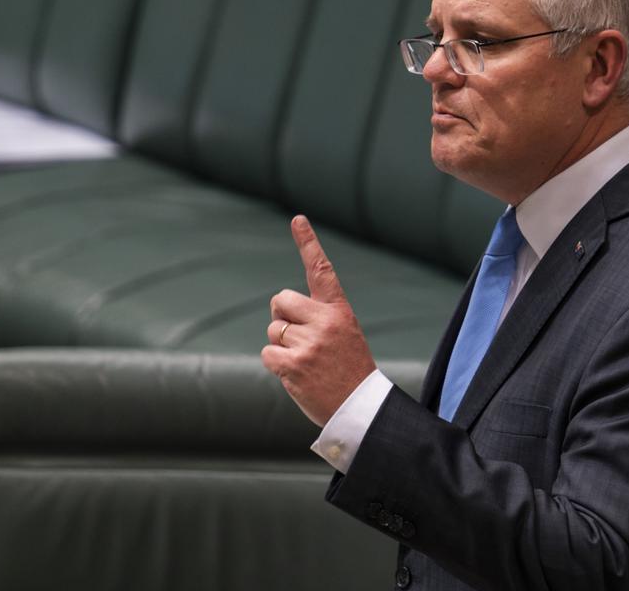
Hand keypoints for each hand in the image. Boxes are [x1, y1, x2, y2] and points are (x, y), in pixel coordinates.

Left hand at [261, 215, 375, 426]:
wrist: (361, 408)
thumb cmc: (349, 370)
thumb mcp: (344, 334)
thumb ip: (318, 316)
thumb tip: (280, 306)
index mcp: (340, 311)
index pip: (322, 271)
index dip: (308, 243)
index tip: (298, 219)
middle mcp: (325, 322)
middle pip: (280, 300)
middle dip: (283, 316)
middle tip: (301, 338)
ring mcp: (309, 344)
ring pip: (274, 329)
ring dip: (281, 345)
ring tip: (306, 362)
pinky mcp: (294, 365)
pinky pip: (268, 353)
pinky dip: (276, 364)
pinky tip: (296, 374)